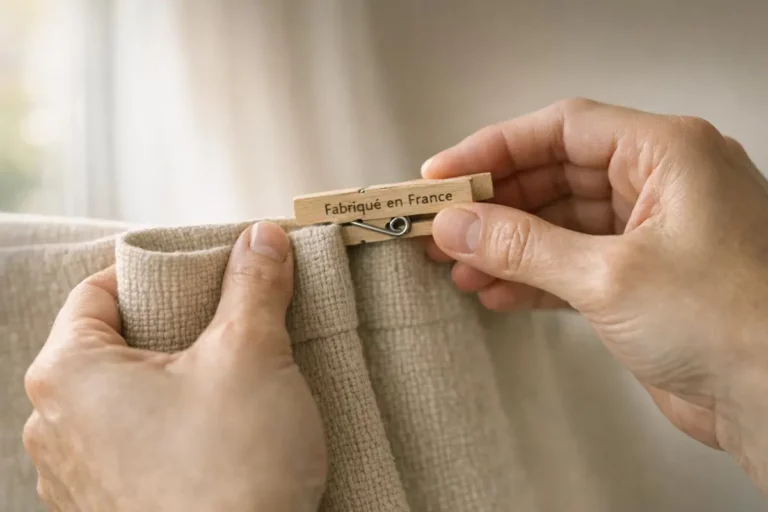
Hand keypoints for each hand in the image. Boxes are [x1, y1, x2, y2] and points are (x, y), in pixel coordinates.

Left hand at [22, 222, 325, 510]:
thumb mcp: (252, 354)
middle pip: (112, 343)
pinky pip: (132, 444)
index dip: (156, 273)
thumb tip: (263, 237)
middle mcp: (55, 426)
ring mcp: (78, 477)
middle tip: (228, 322)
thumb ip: (254, 286)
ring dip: (173, 379)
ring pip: (123, 397)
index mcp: (68, 374)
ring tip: (229, 377)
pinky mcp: (110, 509)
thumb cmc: (233, 467)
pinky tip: (216, 430)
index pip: (98, 291)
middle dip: (172, 326)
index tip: (205, 274)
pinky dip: (169, 425)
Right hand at [422, 98, 767, 492]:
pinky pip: (571, 264)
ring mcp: (649, 233)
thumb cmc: (731, 321)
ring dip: (506, 245)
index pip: (562, 130)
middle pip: (555, 176)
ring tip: (457, 264)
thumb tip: (457, 225)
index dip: (494, 149)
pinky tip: (495, 291)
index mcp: (667, 154)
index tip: (444, 174)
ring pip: (558, 224)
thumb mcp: (608, 275)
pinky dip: (531, 277)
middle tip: (442, 224)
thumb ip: (524, 246)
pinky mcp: (639, 279)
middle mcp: (659, 184)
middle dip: (495, 204)